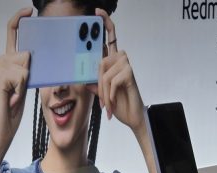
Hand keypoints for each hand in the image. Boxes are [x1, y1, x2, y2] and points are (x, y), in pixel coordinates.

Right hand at [0, 7, 32, 142]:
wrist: (3, 126)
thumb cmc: (14, 106)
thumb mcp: (26, 82)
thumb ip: (28, 67)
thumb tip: (36, 53)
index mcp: (8, 59)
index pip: (13, 32)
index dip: (20, 18)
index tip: (29, 10)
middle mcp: (2, 60)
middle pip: (27, 52)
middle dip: (30, 71)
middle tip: (20, 89)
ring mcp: (0, 68)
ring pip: (27, 63)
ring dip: (26, 82)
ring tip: (16, 94)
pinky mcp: (1, 78)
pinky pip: (22, 75)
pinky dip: (21, 89)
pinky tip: (12, 98)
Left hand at [92, 9, 144, 131]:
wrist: (132, 116)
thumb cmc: (119, 103)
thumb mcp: (102, 93)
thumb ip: (93, 83)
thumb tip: (83, 79)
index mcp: (113, 60)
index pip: (110, 38)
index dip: (104, 23)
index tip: (97, 12)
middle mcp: (120, 59)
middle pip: (99, 63)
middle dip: (99, 86)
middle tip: (103, 102)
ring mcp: (126, 65)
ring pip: (103, 74)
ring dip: (104, 93)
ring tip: (109, 104)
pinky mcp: (129, 72)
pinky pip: (110, 81)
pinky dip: (110, 95)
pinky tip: (114, 103)